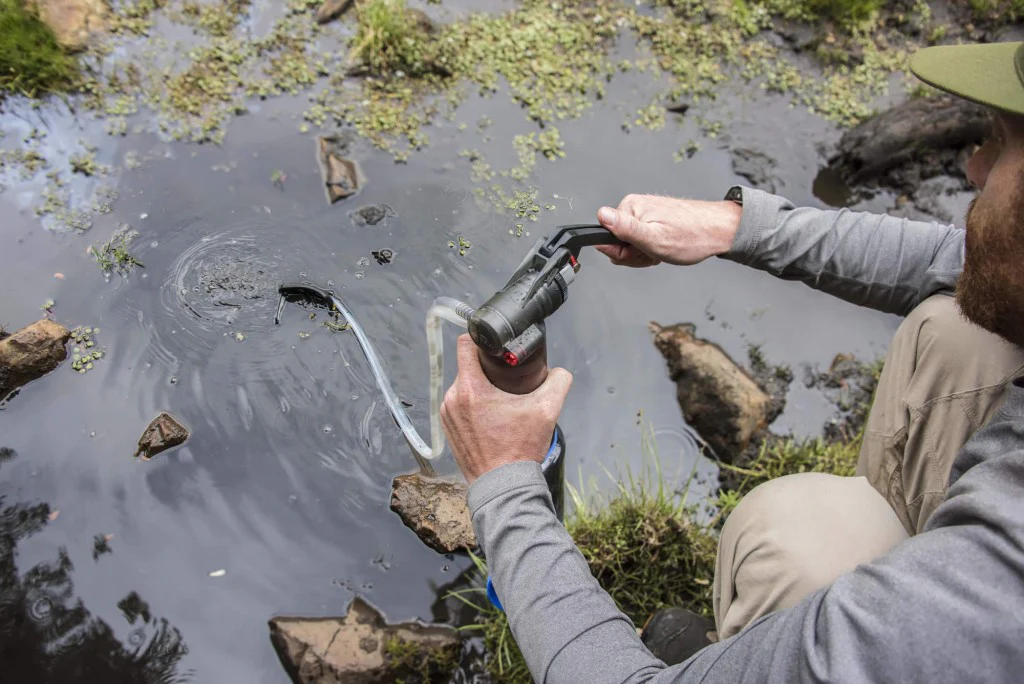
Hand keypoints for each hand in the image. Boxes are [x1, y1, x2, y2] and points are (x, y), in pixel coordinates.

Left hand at [441, 335, 572, 484]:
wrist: (503, 486)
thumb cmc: (519, 450)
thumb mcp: (547, 411)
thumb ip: (558, 382)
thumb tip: (560, 372)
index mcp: (471, 389)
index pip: (465, 344)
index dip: (481, 339)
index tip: (495, 344)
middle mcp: (452, 398)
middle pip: (467, 366)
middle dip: (486, 368)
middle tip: (506, 378)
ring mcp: (447, 414)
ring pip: (463, 386)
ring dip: (479, 387)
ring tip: (500, 400)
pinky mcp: (447, 428)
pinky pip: (458, 404)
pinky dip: (472, 405)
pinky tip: (490, 416)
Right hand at [595, 194, 741, 266]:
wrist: (720, 230)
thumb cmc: (692, 236)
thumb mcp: (654, 238)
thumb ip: (625, 229)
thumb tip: (601, 215)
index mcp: (630, 208)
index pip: (607, 238)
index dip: (624, 253)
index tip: (642, 253)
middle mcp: (635, 207)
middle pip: (618, 242)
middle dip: (636, 255)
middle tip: (656, 253)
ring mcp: (645, 213)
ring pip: (631, 244)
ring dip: (646, 253)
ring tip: (664, 250)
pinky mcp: (654, 219)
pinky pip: (643, 240)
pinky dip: (653, 248)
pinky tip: (666, 247)